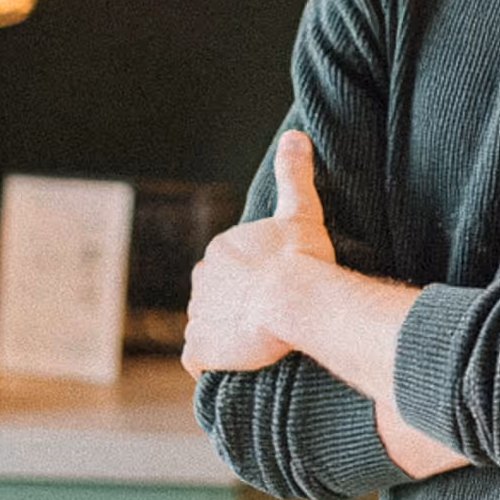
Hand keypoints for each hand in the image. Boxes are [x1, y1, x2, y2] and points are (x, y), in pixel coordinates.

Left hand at [182, 131, 336, 378]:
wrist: (296, 300)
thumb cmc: (302, 258)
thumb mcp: (302, 211)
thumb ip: (294, 174)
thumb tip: (294, 135)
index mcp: (220, 250)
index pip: (229, 266)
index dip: (253, 279)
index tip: (275, 287)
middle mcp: (201, 280)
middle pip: (215, 295)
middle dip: (235, 305)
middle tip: (269, 315)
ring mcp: (198, 316)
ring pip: (207, 326)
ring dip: (225, 334)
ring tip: (257, 341)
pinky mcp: (199, 350)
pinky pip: (198, 359)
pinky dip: (210, 363)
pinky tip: (234, 364)